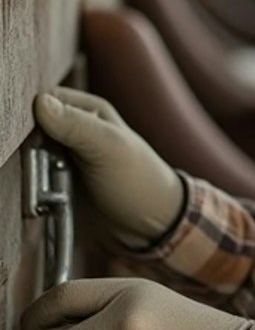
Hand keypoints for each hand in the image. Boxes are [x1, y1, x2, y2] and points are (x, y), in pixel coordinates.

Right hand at [34, 87, 185, 248]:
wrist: (149, 229)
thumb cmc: (140, 181)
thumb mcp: (111, 147)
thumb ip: (76, 125)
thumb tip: (41, 103)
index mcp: (88, 111)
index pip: (45, 100)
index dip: (35, 117)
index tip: (40, 140)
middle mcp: (72, 132)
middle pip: (33, 130)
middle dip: (32, 149)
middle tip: (50, 168)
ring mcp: (62, 160)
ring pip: (29, 158)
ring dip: (33, 173)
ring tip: (53, 187)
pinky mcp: (56, 187)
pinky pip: (33, 183)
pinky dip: (34, 191)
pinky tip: (47, 201)